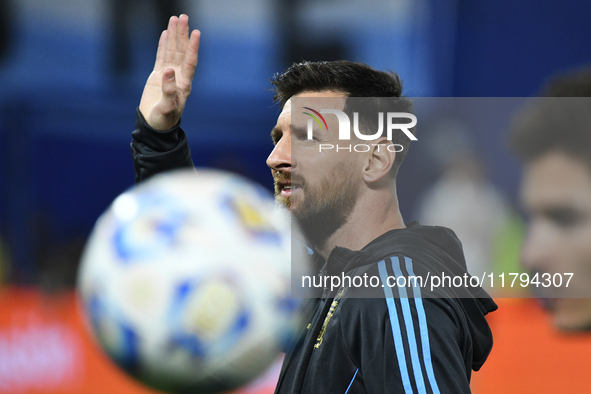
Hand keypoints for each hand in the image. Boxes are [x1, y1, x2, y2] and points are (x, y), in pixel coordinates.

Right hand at [139, 15, 200, 130]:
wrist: (155, 125)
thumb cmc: (164, 119)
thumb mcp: (167, 107)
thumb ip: (168, 89)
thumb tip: (168, 70)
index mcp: (184, 84)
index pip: (190, 61)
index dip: (193, 47)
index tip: (196, 32)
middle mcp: (179, 76)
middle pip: (182, 51)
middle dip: (183, 34)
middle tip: (183, 17)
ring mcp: (169, 75)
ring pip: (172, 51)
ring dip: (174, 35)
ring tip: (175, 19)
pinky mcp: (158, 76)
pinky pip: (162, 56)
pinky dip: (164, 44)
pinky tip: (166, 33)